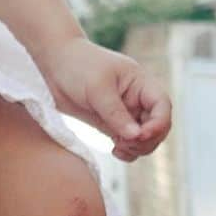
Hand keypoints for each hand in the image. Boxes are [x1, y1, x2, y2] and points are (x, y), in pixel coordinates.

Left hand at [39, 39, 171, 160]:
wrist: (53, 64)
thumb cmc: (77, 66)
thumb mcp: (97, 88)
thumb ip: (115, 113)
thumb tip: (136, 137)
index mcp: (141, 84)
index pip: (162, 106)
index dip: (158, 124)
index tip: (140, 135)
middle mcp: (138, 99)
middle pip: (158, 126)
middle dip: (147, 140)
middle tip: (125, 144)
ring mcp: (125, 113)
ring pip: (145, 138)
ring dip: (138, 148)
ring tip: (118, 148)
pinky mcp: (111, 124)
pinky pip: (128, 143)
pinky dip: (127, 151)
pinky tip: (115, 151)